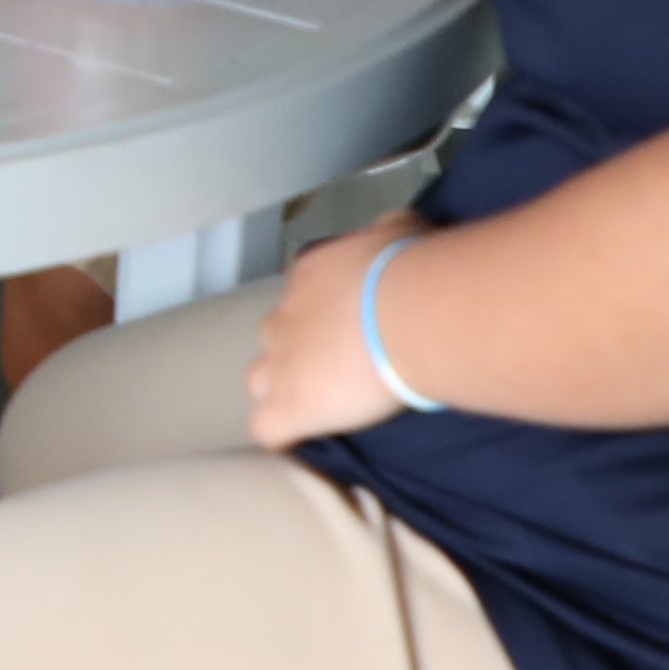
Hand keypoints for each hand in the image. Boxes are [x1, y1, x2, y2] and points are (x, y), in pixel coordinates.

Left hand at [244, 220, 432, 450]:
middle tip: (340, 364)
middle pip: (273, 337)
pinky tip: (304, 437)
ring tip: (321, 404)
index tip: (353, 323)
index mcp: (309, 276)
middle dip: (296, 351)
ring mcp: (281, 365)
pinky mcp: (290, 408)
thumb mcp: (402, 232)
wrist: (409, 313)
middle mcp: (285, 318)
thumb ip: (386, 231)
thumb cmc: (409, 267)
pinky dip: (281, 434)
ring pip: (259, 381)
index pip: (301, 295)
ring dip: (282, 391)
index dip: (323, 314)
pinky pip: (267, 429)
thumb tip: (390, 231)